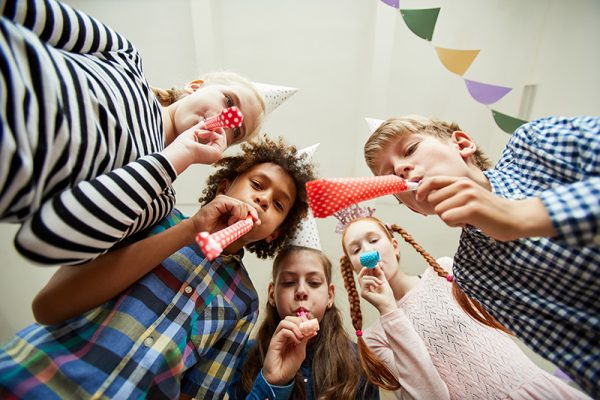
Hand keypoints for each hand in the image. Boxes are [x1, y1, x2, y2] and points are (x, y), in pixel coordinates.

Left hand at [161, 123, 226, 173]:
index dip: (215, 131)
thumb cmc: (184, 144)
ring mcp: (217, 155)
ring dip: (209, 131)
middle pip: (222, 139)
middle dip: (215, 128)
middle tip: (206, 124)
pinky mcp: (218, 153)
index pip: (217, 141)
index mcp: (208, 153)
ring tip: (198, 132)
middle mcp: (213, 155)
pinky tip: (200, 134)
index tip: (210, 122)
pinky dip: (210, 133)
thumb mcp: (195, 132)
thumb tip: (206, 121)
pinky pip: (219, 137)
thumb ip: (202, 127)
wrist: (181, 151)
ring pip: (221, 137)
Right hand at [189, 194, 260, 235]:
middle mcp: (227, 201)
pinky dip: (236, 215)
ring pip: (242, 206)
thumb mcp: (231, 229)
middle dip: (249, 216)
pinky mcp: (220, 200)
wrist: (197, 231)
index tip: (257, 222)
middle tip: (245, 225)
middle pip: (246, 205)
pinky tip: (230, 222)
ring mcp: (224, 199)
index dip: (253, 214)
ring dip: (240, 218)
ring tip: (232, 225)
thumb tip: (257, 222)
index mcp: (230, 207)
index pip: (246, 207)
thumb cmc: (212, 230)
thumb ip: (242, 225)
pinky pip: (236, 206)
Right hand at [262, 316, 317, 385]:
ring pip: (284, 322)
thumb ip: (305, 340)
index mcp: (289, 336)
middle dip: (300, 321)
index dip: (304, 320)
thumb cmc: (289, 366)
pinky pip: (282, 331)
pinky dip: (292, 334)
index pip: (295, 320)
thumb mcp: (301, 352)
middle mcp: (282, 335)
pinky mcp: (273, 342)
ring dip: (295, 326)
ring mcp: (277, 338)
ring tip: (301, 336)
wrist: (280, 378)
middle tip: (307, 329)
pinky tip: (297, 342)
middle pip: (289, 318)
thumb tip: (313, 330)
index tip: (313, 327)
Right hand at [358, 265, 395, 315]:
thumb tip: (376, 264)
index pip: (364, 275)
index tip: (372, 263)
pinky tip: (378, 285)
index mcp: (369, 286)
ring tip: (380, 283)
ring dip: (373, 278)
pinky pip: (365, 282)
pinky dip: (372, 281)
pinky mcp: (363, 293)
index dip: (367, 268)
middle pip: (360, 276)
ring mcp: (363, 291)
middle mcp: (364, 289)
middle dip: (365, 269)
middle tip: (371, 265)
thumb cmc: (387, 295)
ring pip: (363, 278)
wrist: (389, 304)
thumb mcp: (383, 281)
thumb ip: (379, 273)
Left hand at [416, 176, 554, 240]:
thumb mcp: (469, 195)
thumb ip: (452, 194)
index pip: (432, 181)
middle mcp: (463, 186)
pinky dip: (455, 224)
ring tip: (465, 218)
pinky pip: (448, 218)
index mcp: (461, 181)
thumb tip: (428, 197)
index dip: (421, 190)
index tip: (419, 198)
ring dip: (449, 219)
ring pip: (440, 211)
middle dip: (441, 210)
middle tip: (458, 213)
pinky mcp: (472, 209)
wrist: (514, 217)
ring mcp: (468, 196)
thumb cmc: (489, 210)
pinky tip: (468, 223)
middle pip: (433, 200)